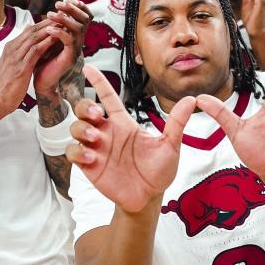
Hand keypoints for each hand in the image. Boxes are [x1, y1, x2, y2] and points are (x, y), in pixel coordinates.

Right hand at [0, 19, 57, 114]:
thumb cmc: (6, 85)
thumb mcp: (11, 65)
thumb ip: (19, 52)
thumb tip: (27, 39)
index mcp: (10, 48)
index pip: (28, 31)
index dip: (43, 24)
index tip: (56, 19)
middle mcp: (12, 50)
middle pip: (32, 31)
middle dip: (48, 22)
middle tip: (62, 16)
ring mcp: (15, 58)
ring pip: (34, 38)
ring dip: (49, 30)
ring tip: (62, 23)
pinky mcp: (21, 68)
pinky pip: (35, 51)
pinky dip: (46, 43)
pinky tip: (56, 39)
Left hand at [33, 0, 92, 93]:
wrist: (41, 81)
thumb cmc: (43, 60)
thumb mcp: (48, 40)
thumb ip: (52, 27)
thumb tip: (51, 12)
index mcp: (75, 36)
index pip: (85, 17)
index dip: (79, 7)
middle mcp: (78, 41)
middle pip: (85, 19)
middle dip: (72, 9)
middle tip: (57, 4)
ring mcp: (75, 50)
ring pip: (78, 29)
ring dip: (64, 19)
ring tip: (50, 15)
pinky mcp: (70, 57)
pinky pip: (69, 41)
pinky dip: (59, 32)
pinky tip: (49, 29)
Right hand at [66, 65, 195, 212]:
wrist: (149, 197)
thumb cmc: (159, 171)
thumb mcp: (170, 145)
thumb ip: (177, 123)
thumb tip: (191, 100)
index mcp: (124, 123)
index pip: (108, 97)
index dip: (98, 81)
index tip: (89, 67)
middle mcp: (107, 133)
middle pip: (85, 110)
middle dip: (85, 107)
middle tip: (97, 116)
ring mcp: (96, 149)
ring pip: (76, 128)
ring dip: (81, 129)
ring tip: (96, 138)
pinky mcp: (89, 165)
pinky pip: (73, 152)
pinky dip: (77, 152)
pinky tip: (91, 158)